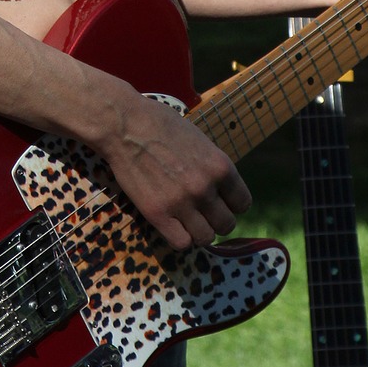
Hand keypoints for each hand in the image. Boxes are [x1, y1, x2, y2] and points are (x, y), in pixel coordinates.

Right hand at [101, 92, 251, 251]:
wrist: (124, 124)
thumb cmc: (160, 124)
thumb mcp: (198, 139)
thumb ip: (212, 165)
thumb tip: (222, 187)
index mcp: (220, 166)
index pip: (243, 203)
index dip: (232, 204)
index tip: (220, 201)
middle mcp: (205, 188)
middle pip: (226, 224)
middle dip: (216, 219)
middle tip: (202, 212)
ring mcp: (181, 203)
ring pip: (206, 237)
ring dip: (199, 231)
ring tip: (187, 219)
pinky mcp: (157, 214)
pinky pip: (181, 243)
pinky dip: (179, 237)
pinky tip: (172, 224)